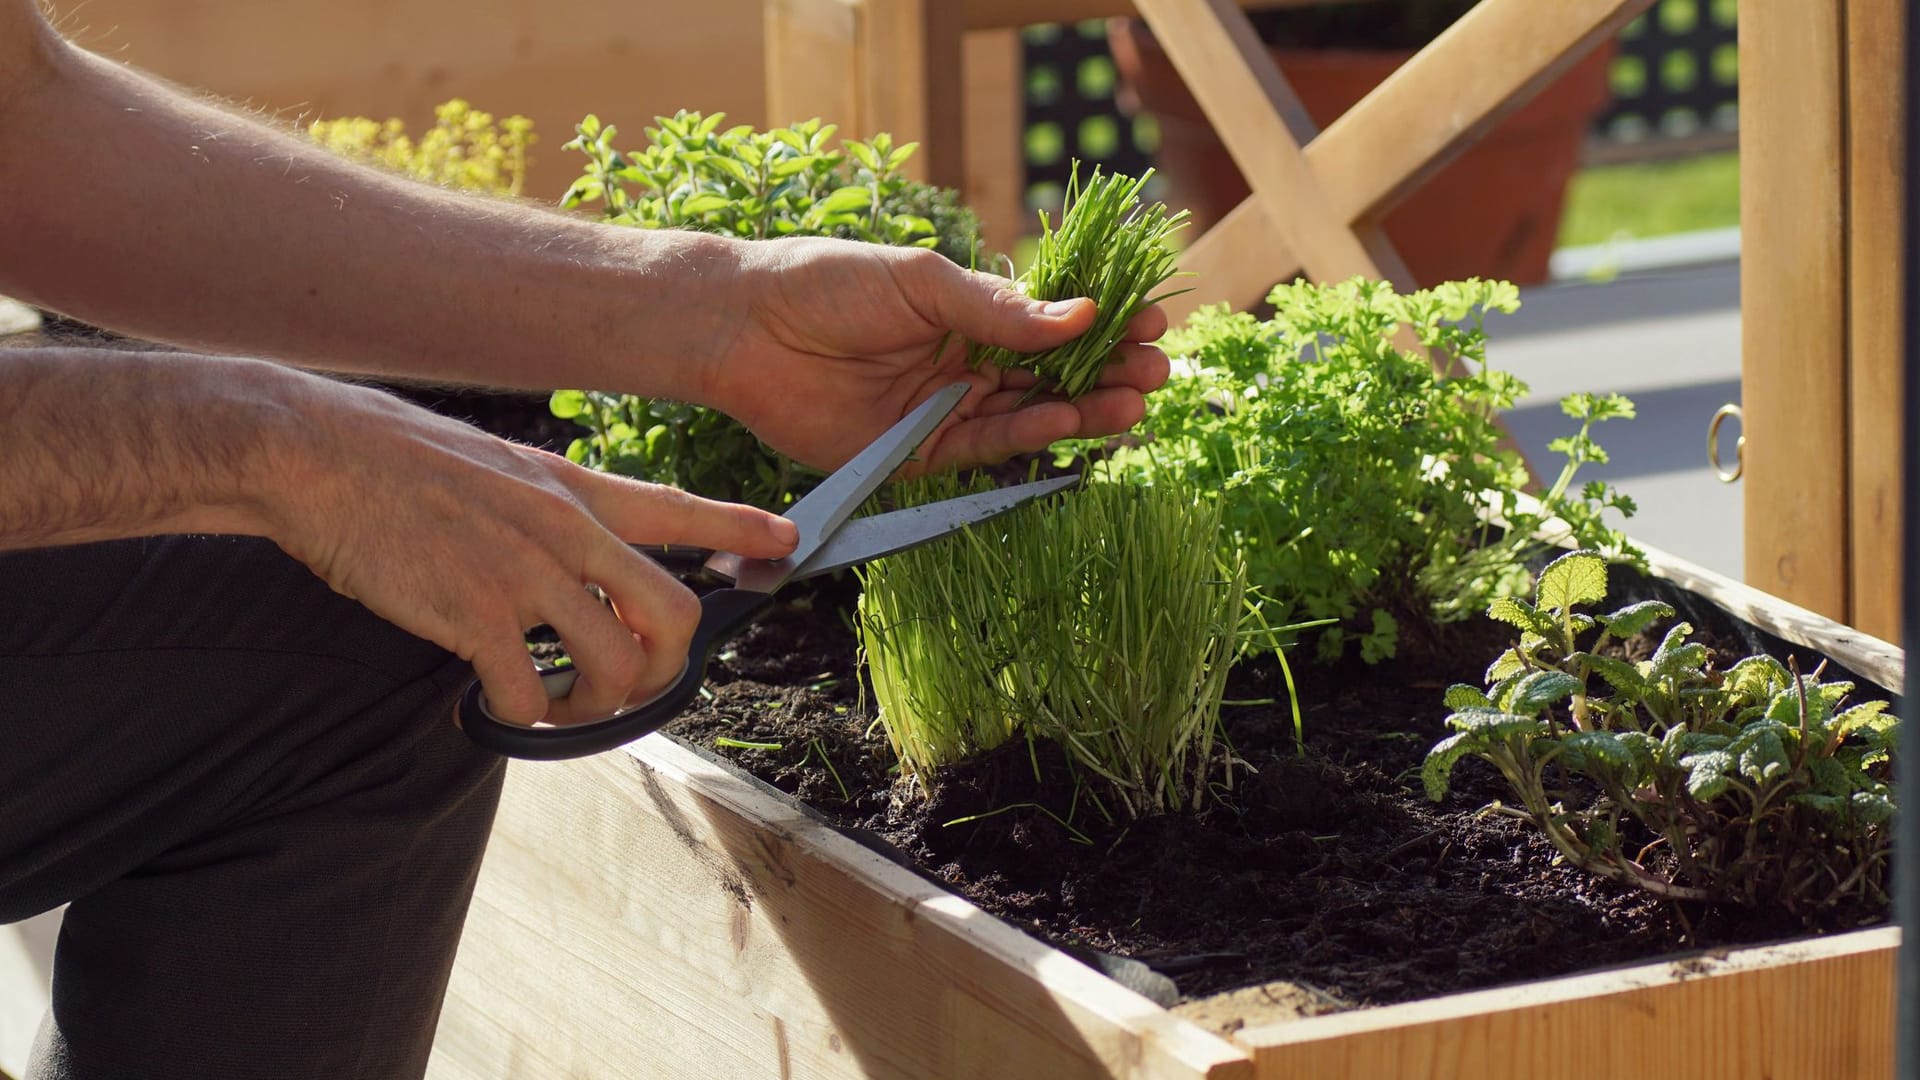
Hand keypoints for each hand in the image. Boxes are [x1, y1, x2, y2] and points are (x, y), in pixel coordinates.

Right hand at [266, 381, 796, 726]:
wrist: (313, 451)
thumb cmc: (393, 459)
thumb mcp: (496, 464)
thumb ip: (548, 507)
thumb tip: (576, 553)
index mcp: (570, 490)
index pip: (677, 508)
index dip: (740, 529)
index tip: (787, 543)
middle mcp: (564, 530)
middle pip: (671, 614)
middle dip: (667, 666)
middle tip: (632, 684)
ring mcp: (523, 573)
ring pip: (615, 664)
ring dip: (596, 705)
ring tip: (557, 703)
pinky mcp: (472, 616)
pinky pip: (529, 693)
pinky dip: (522, 716)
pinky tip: (498, 707)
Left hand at [699, 238, 1170, 474]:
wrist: (748, 330)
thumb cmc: (829, 284)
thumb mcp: (924, 284)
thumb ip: (1000, 311)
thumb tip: (1083, 314)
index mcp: (969, 314)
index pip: (1054, 324)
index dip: (1105, 325)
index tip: (1153, 320)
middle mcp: (965, 364)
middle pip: (1053, 376)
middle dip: (1109, 372)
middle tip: (1157, 371)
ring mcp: (944, 410)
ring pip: (1030, 416)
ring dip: (1083, 410)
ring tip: (1131, 402)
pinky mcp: (918, 455)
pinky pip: (985, 449)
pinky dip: (1029, 437)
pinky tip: (1068, 421)